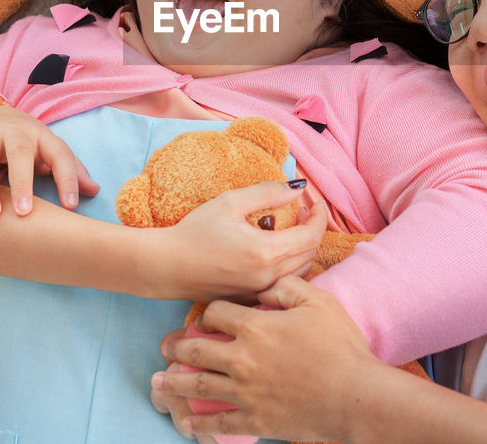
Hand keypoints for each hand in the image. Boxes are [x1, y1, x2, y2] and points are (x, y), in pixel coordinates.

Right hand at [0, 104, 98, 217]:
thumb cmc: (25, 143)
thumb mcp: (48, 151)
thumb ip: (70, 170)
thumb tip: (95, 190)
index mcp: (42, 135)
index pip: (60, 154)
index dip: (68, 179)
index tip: (71, 206)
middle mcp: (14, 131)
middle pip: (19, 153)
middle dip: (22, 183)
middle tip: (23, 213)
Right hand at [153, 183, 327, 301]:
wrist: (166, 266)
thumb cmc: (194, 232)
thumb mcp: (230, 202)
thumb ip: (267, 193)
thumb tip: (297, 188)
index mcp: (266, 253)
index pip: (311, 235)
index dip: (319, 216)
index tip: (315, 202)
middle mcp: (268, 277)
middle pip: (310, 254)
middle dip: (313, 229)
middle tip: (303, 211)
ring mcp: (260, 292)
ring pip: (301, 271)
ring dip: (304, 248)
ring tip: (292, 228)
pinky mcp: (252, 298)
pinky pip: (284, 282)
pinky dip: (291, 264)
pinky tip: (277, 250)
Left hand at [153, 276, 383, 441]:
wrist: (355, 395)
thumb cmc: (340, 346)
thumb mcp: (318, 302)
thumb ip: (287, 287)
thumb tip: (264, 286)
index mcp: (256, 328)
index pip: (217, 314)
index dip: (209, 313)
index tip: (207, 318)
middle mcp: (243, 359)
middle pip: (198, 349)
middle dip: (179, 346)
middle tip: (166, 347)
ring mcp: (246, 392)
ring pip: (200, 385)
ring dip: (176, 383)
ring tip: (158, 382)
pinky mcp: (255, 419)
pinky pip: (219, 422)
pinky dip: (200, 424)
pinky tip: (185, 423)